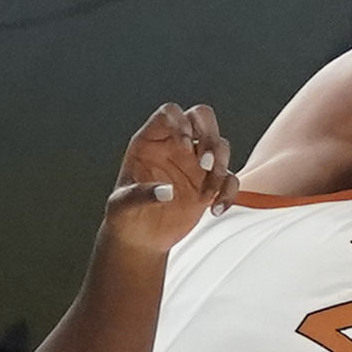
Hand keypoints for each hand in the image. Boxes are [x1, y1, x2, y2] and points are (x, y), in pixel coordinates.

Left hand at [101, 103, 234, 253]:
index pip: (170, 113)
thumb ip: (140, 195)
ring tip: (208, 193)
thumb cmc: (124, 216)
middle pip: (202, 117)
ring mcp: (194, 164)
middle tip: (206, 163)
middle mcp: (175, 146)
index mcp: (150, 141)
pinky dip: (229, 193)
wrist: (139, 239)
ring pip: (221, 145)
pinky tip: (215, 209)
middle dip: (209, 135)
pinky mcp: (209, 185)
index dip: (180, 123)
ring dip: (221, 165)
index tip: (184, 146)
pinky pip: (230, 179)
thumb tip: (166, 192)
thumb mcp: (122, 206)